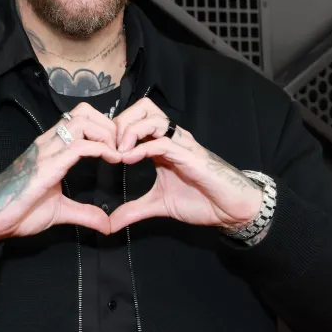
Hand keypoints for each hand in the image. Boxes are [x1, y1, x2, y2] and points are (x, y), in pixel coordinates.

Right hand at [0, 104, 119, 243]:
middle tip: (120, 148)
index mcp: (50, 149)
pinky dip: (101, 148)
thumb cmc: (17, 211)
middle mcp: (48, 144)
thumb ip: (84, 214)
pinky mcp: (46, 166)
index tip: (118, 148)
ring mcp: (46, 152)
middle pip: (84, 112)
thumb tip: (106, 224)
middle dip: (108, 125)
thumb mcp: (60, 212)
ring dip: (106, 134)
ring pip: (82, 122)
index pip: (80, 119)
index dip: (104, 126)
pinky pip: (78, 146)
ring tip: (117, 153)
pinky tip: (112, 160)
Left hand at [109, 98, 262, 232]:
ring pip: (152, 118)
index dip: (116, 128)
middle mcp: (171, 138)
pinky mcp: (189, 155)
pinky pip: (162, 142)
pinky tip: (128, 158)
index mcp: (161, 145)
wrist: (230, 208)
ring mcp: (181, 144)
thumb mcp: (158, 205)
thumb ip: (133, 210)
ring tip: (117, 151)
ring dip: (129, 131)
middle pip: (143, 108)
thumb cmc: (200, 200)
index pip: (136, 120)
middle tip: (109, 145)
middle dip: (121, 121)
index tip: (101, 148)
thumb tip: (110, 224)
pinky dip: (142, 147)